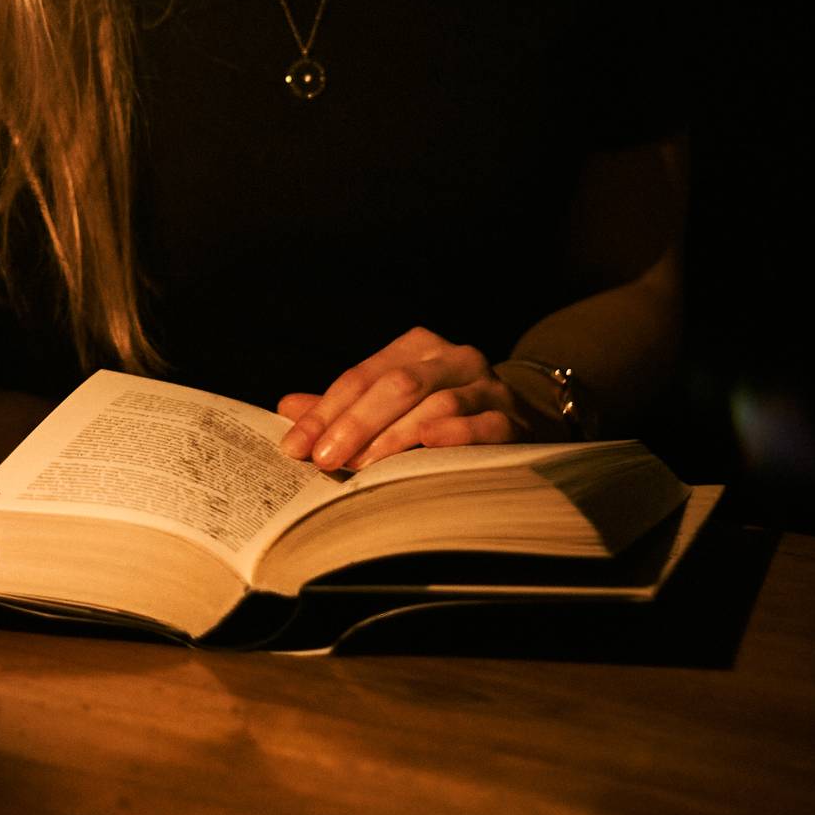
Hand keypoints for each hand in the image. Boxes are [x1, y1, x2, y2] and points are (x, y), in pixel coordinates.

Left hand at [277, 327, 560, 469]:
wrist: (528, 416)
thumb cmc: (444, 412)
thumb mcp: (395, 402)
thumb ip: (345, 406)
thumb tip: (286, 407)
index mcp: (417, 347)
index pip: (362, 376)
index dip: (325, 412)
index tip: (295, 447)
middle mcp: (453, 357)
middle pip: (396, 385)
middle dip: (355, 424)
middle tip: (325, 460)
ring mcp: (487, 386)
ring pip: (435, 404)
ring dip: (396, 438)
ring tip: (364, 467)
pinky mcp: (514, 418)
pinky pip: (483, 425)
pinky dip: (455, 434)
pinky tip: (428, 447)